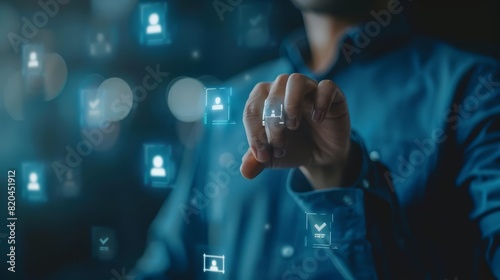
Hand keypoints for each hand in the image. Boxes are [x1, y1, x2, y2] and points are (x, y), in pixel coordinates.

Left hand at [240, 73, 352, 189]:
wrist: (320, 155)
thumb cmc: (291, 148)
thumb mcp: (272, 158)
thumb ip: (257, 161)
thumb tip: (245, 171)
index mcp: (264, 100)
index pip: (252, 108)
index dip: (254, 133)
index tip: (262, 156)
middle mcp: (284, 89)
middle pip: (272, 95)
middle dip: (272, 125)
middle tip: (279, 148)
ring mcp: (308, 89)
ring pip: (295, 80)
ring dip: (291, 104)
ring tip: (292, 125)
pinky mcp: (332, 94)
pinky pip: (326, 87)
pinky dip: (321, 101)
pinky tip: (318, 119)